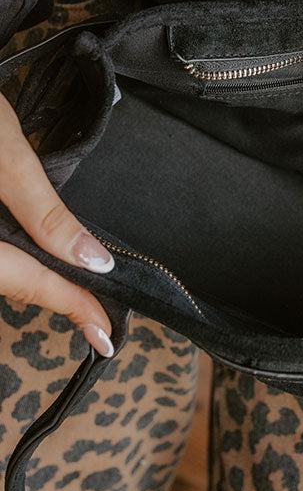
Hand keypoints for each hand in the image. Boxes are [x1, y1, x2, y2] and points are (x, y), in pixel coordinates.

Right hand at [0, 92, 114, 354]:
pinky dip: (9, 256)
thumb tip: (92, 260)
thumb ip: (45, 212)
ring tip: (73, 284)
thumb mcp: (5, 155)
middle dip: (50, 292)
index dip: (71, 306)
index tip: (105, 335)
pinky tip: (29, 248)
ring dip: (28, 274)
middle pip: (7, 281)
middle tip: (94, 309)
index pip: (27, 282)